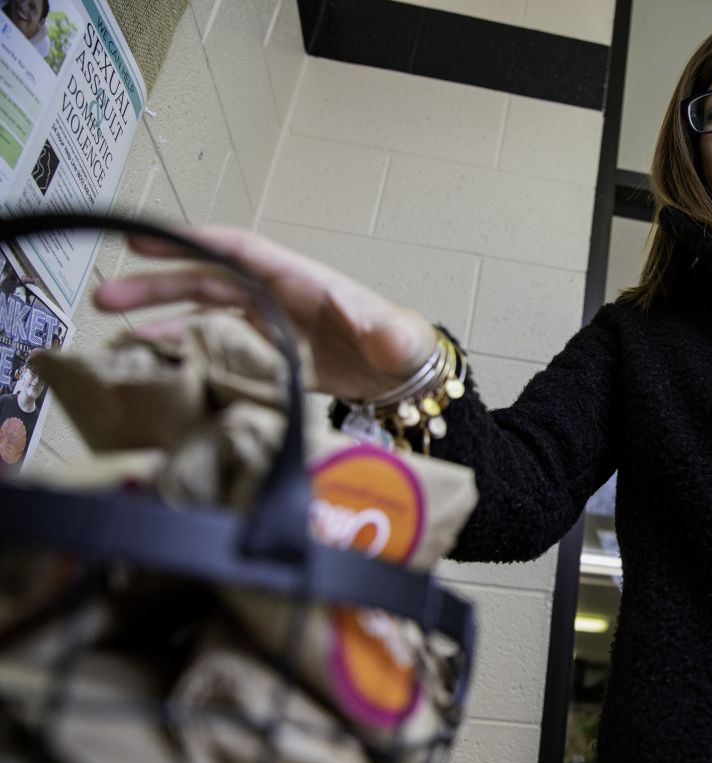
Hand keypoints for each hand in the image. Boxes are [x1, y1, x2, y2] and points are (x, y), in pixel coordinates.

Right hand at [95, 225, 436, 399]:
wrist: (405, 376)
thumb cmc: (402, 345)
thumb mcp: (396, 338)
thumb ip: (386, 334)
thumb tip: (383, 333)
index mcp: (300, 279)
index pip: (238, 250)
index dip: (194, 242)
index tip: (147, 238)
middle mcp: (276, 296)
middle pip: (205, 279)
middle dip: (156, 284)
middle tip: (108, 296)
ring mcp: (268, 324)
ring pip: (202, 314)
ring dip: (160, 320)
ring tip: (117, 333)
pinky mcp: (267, 354)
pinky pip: (216, 348)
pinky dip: (185, 353)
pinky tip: (156, 364)